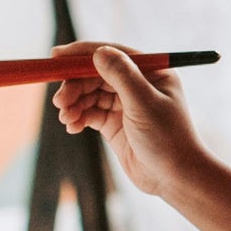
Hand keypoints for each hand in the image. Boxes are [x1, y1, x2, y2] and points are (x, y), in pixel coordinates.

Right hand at [53, 45, 209, 200]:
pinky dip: (78, 117)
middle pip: (95, 74)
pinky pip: (90, 113)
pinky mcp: (114, 124)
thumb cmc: (167, 139)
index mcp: (151, 71)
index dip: (82, 54)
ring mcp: (125, 104)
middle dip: (74, 85)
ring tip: (65, 117)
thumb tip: (98, 52)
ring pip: (89, 94)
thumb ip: (121, 76)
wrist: (174, 178)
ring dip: (73, 103)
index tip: (56, 57)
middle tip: (60, 101)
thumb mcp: (144, 103)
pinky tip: (72, 126)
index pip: (112, 54)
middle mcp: (138, 84)